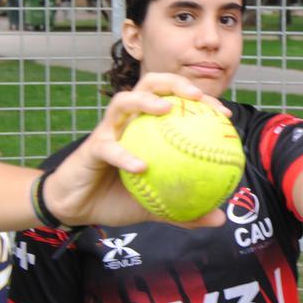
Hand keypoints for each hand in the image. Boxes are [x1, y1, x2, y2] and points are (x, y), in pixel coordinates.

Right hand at [43, 72, 228, 228]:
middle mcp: (128, 121)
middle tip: (197, 97)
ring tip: (166, 109)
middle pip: (150, 85)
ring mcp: (108, 130)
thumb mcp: (156, 206)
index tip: (225, 115)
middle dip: (175, 82)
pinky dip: (125, 155)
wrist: (78, 208)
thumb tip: (219, 219)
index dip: (201, 100)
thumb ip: (186, 211)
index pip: (176, 101)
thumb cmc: (118, 199)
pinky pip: (109, 148)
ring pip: (124, 101)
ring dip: (145, 100)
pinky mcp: (92, 148)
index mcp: (147, 127)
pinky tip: (141, 166)